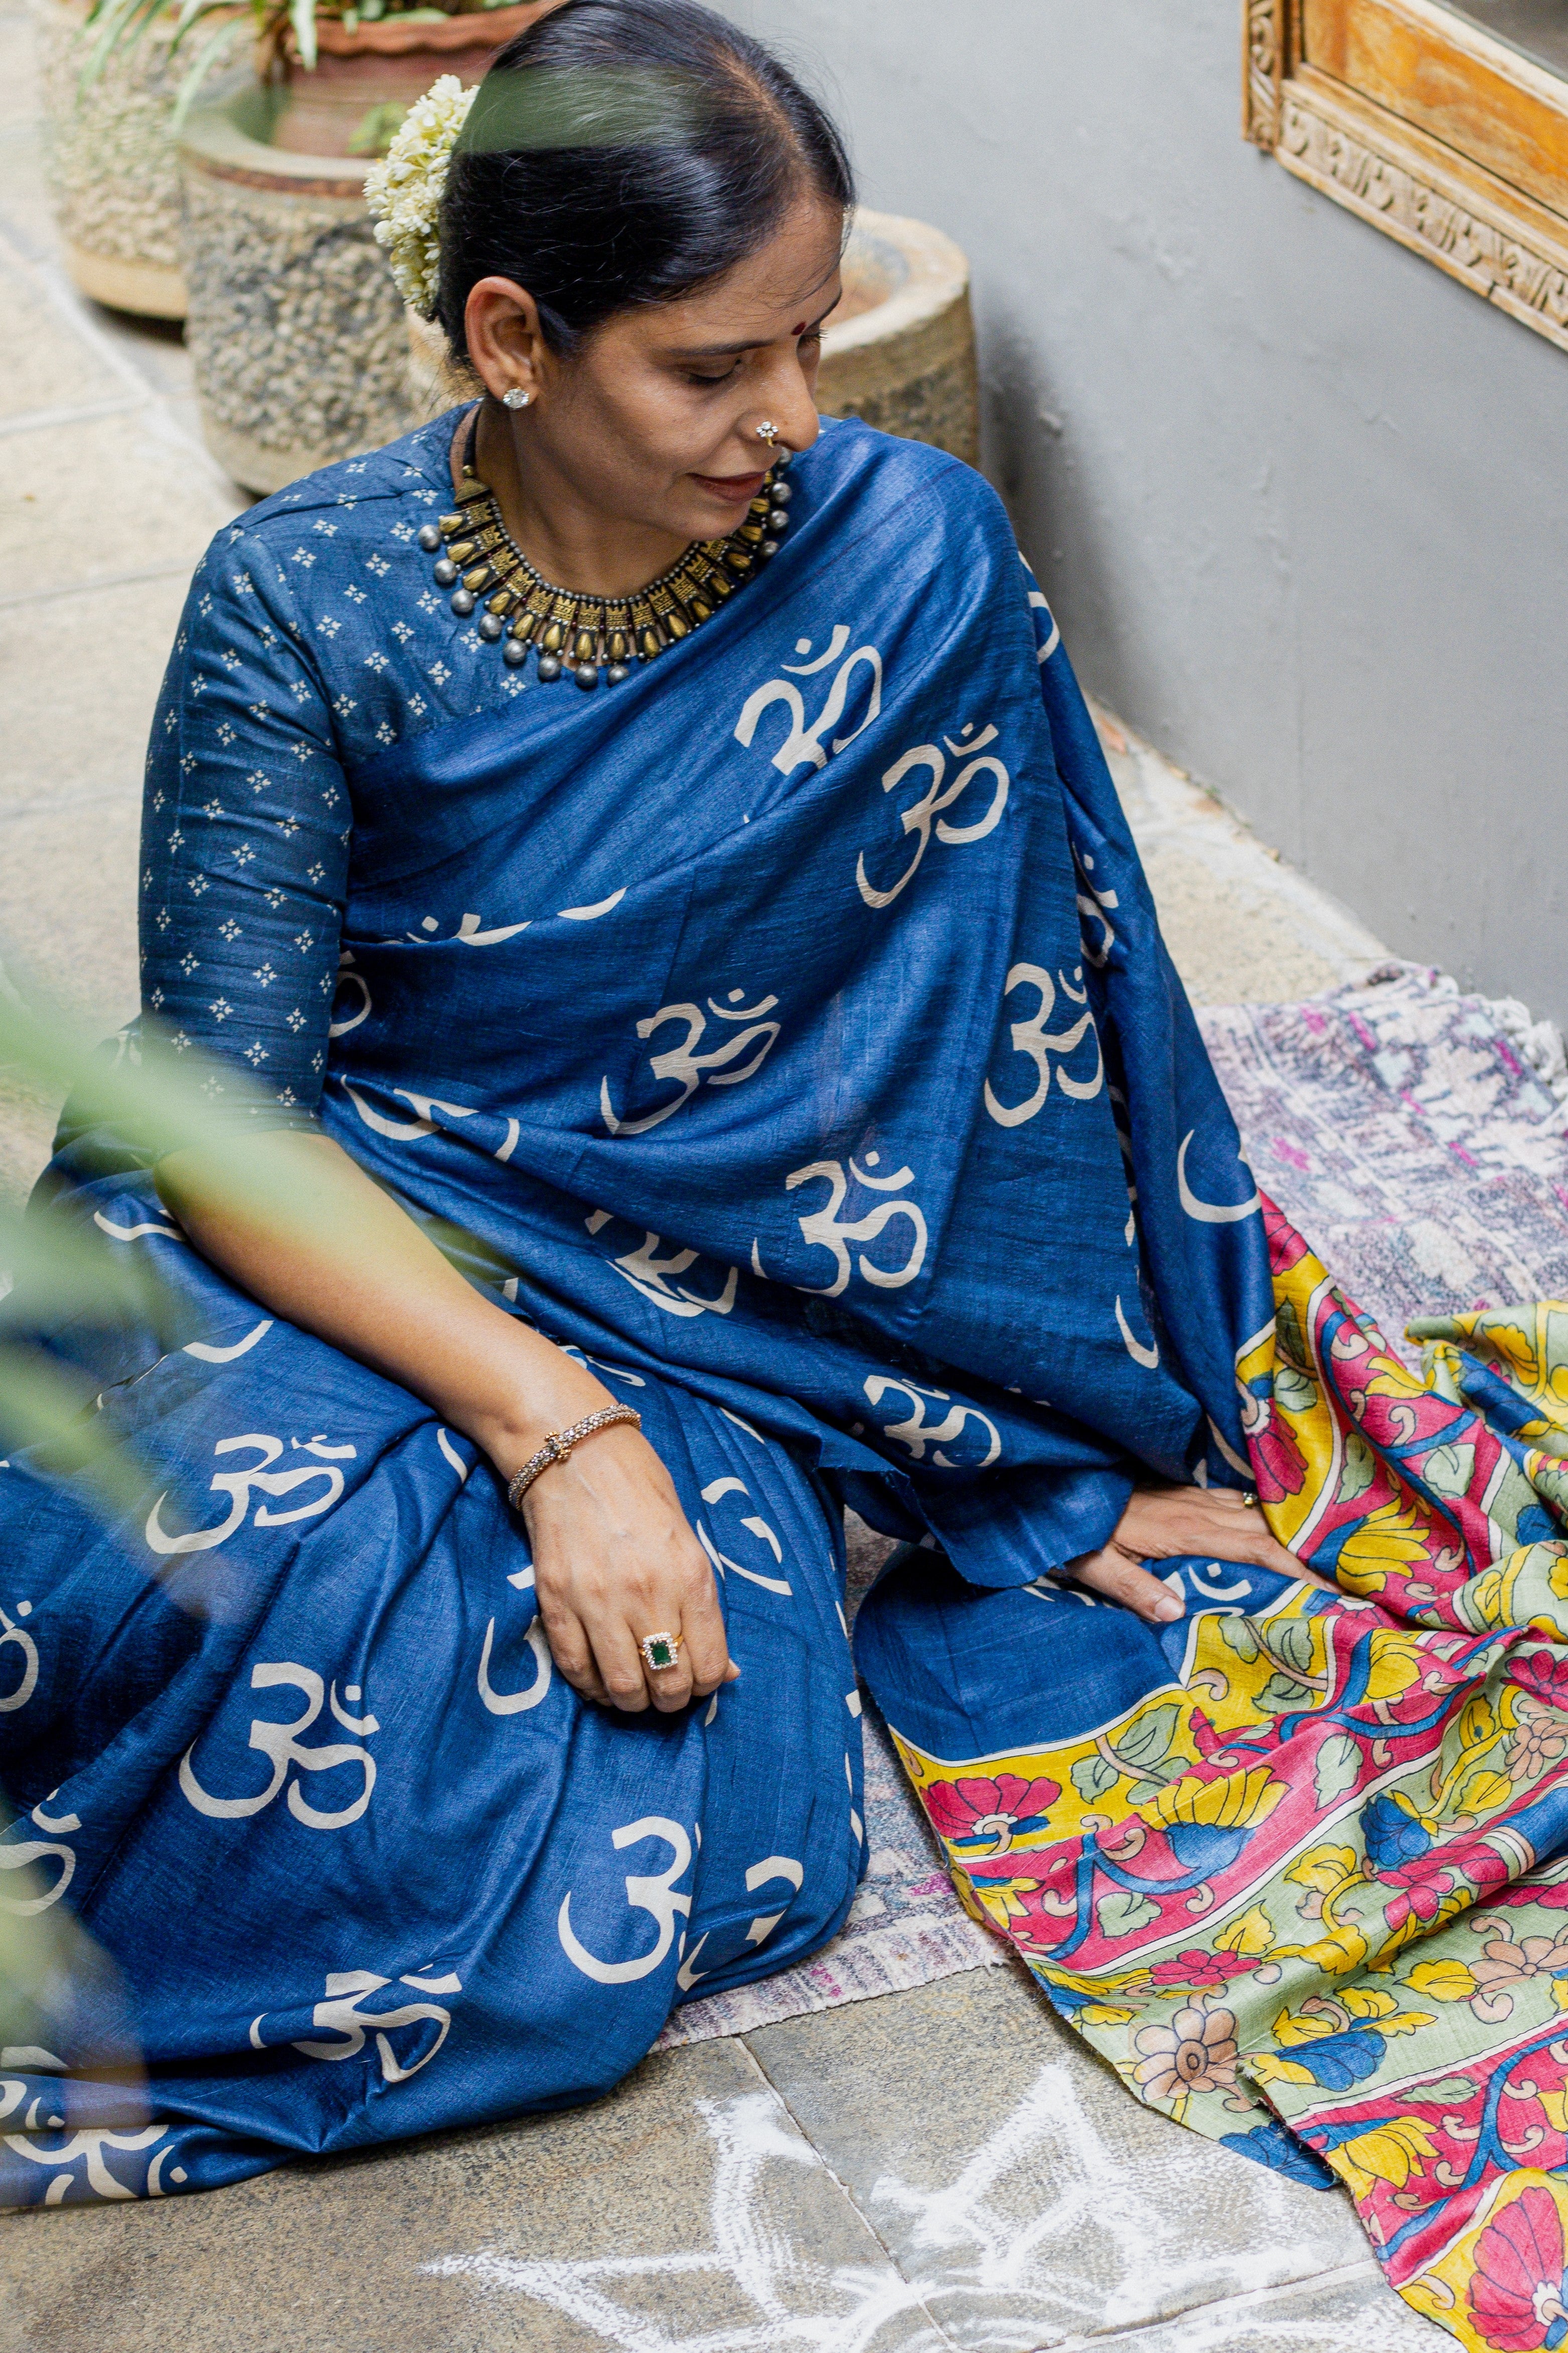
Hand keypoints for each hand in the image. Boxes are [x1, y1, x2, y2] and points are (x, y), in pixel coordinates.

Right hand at [519, 1423, 738, 1713]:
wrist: (577, 1453)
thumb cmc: (643, 1491)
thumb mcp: (690, 1542)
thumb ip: (705, 1608)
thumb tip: (724, 1671)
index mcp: (691, 1576)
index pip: (707, 1665)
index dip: (705, 1687)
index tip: (696, 1681)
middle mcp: (648, 1593)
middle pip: (666, 1683)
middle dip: (670, 1701)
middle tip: (664, 1693)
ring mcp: (598, 1599)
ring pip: (622, 1687)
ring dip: (631, 1702)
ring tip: (633, 1693)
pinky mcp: (556, 1599)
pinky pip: (575, 1667)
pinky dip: (590, 1686)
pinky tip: (598, 1681)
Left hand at [1064, 1485, 1337, 1625]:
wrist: (1064, 1484)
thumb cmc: (1079, 1530)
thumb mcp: (1096, 1564)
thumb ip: (1133, 1589)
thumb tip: (1176, 1612)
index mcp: (1184, 1529)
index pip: (1254, 1549)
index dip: (1295, 1569)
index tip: (1330, 1592)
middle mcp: (1199, 1508)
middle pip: (1268, 1532)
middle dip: (1310, 1558)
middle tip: (1348, 1585)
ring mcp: (1196, 1497)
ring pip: (1259, 1516)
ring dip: (1293, 1539)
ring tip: (1328, 1566)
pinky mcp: (1189, 1494)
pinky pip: (1241, 1506)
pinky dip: (1268, 1523)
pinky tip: (1283, 1537)